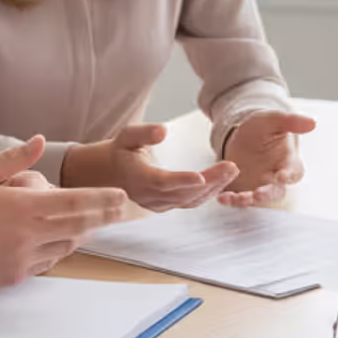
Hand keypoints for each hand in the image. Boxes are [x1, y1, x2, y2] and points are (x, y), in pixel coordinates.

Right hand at [0, 136, 128, 289]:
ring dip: (75, 233)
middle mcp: (27, 235)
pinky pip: (45, 263)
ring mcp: (21, 259)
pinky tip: (50, 240)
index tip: (120, 197)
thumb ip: (12, 160)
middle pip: (77, 225)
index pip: (74, 202)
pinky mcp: (13, 277)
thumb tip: (39, 141)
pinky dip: (53, 250)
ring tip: (82, 221)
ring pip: (64, 246)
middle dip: (101, 216)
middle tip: (119, 209)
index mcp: (21, 206)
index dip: (101, 200)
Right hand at [61, 124, 238, 211]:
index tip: (201, 176)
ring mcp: (157, 205)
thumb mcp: (126, 136)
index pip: (163, 182)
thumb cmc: (119, 151)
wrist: (106, 175)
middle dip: (210, 181)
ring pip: (189, 201)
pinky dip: (206, 195)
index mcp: (138, 179)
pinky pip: (188, 204)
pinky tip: (221, 183)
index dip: (182, 181)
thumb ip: (144, 133)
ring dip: (213, 188)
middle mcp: (149, 196)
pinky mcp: (164, 207)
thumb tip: (163, 131)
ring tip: (232, 172)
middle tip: (232, 167)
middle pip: (183, 193)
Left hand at [219, 111, 316, 205]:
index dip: (289, 175)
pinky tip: (222, 198)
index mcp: (289, 162)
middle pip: (276, 192)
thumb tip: (312, 123)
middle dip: (267, 195)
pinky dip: (231, 200)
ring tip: (236, 198)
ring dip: (248, 200)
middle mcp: (276, 178)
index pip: (294, 172)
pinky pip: (238, 198)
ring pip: (257, 199)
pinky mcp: (243, 189)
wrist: (243, 134)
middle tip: (257, 194)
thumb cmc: (264, 126)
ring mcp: (260, 186)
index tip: (281, 176)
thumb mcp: (274, 119)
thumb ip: (292, 122)